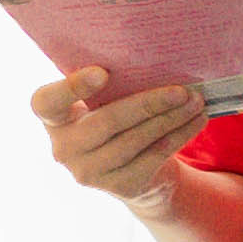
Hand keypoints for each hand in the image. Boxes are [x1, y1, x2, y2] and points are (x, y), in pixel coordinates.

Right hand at [33, 64, 205, 211]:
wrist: (133, 168)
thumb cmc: (114, 117)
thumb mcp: (100, 101)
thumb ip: (107, 83)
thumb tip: (149, 55)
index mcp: (53, 118)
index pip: (46, 103)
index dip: (71, 88)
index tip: (102, 72)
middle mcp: (64, 148)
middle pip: (106, 122)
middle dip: (147, 104)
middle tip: (180, 90)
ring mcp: (90, 172)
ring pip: (135, 141)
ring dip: (170, 119)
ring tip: (195, 101)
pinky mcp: (120, 186)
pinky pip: (153, 156)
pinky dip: (178, 136)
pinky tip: (196, 120)